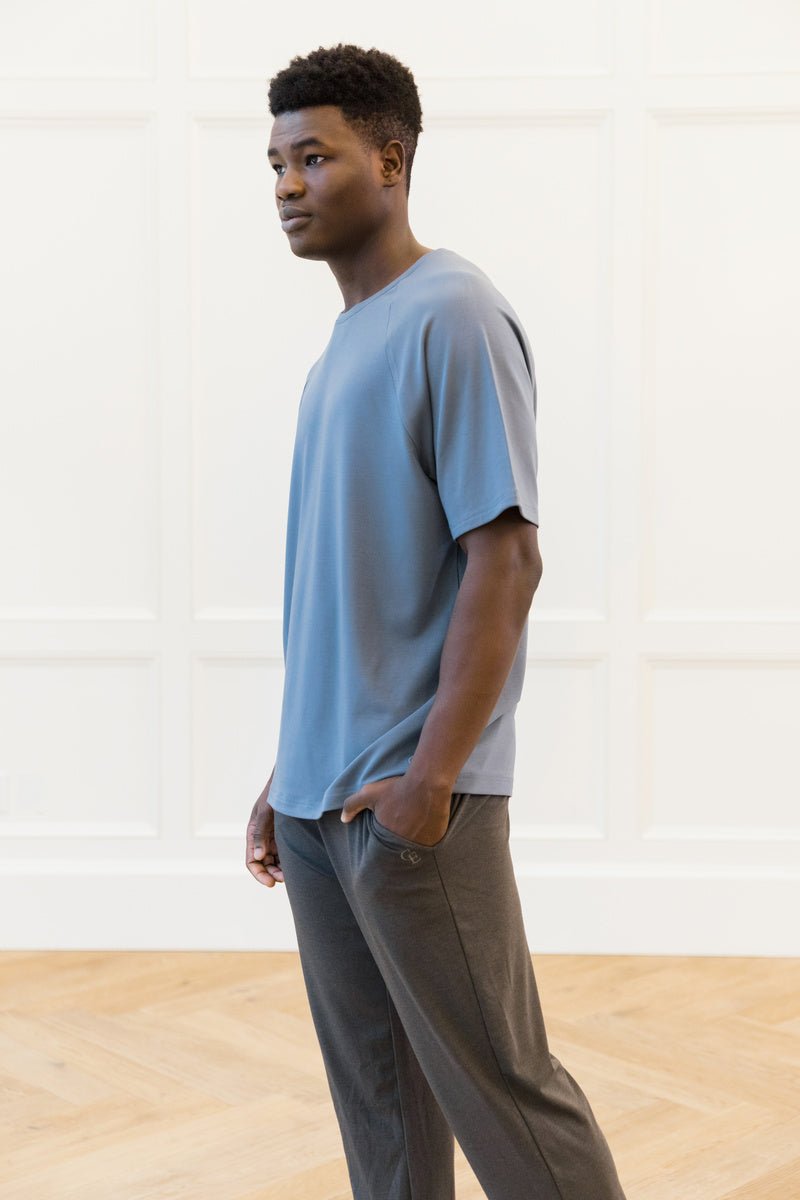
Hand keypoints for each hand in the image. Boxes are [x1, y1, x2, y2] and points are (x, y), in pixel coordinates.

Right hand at [246, 772, 283, 886]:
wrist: (291, 780)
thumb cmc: (275, 794)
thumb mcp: (265, 812)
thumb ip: (260, 834)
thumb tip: (258, 857)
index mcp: (253, 834)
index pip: (252, 861)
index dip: (259, 874)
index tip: (271, 883)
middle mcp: (262, 839)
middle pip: (263, 865)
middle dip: (272, 874)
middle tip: (285, 879)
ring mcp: (274, 838)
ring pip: (275, 862)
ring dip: (280, 871)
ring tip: (292, 876)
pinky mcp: (286, 836)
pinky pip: (285, 854)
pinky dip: (289, 863)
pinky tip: (298, 867)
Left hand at [340, 774, 452, 846]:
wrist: (427, 783)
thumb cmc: (397, 788)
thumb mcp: (370, 793)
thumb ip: (352, 805)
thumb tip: (343, 819)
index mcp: (387, 836)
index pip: (383, 845)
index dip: (386, 836)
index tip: (390, 828)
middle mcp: (404, 844)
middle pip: (399, 847)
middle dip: (399, 839)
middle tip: (404, 828)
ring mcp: (421, 844)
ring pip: (414, 847)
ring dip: (413, 840)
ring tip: (415, 828)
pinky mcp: (436, 840)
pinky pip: (429, 844)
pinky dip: (427, 839)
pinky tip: (426, 828)